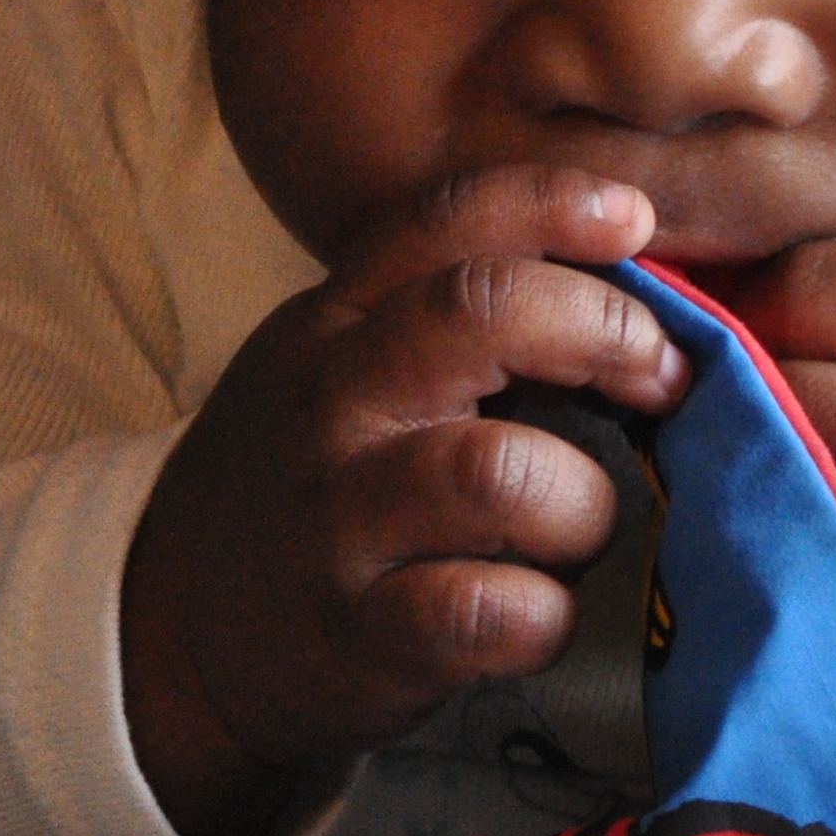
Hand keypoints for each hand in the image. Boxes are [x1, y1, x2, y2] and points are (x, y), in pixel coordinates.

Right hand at [121, 167, 687, 835]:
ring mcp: (337, 518)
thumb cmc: (312, 483)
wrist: (173, 629)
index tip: (632, 220)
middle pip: (482, 313)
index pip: (443, 219)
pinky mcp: (356, 633)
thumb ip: (448, 321)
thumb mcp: (341, 370)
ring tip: (583, 527)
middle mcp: (331, 401)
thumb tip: (628, 278)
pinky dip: (545, 615)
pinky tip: (540, 615)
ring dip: (584, 502)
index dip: (552, 203)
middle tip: (662, 381)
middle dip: (605, 330)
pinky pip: (488, 612)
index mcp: (335, 321)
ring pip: (502, 473)